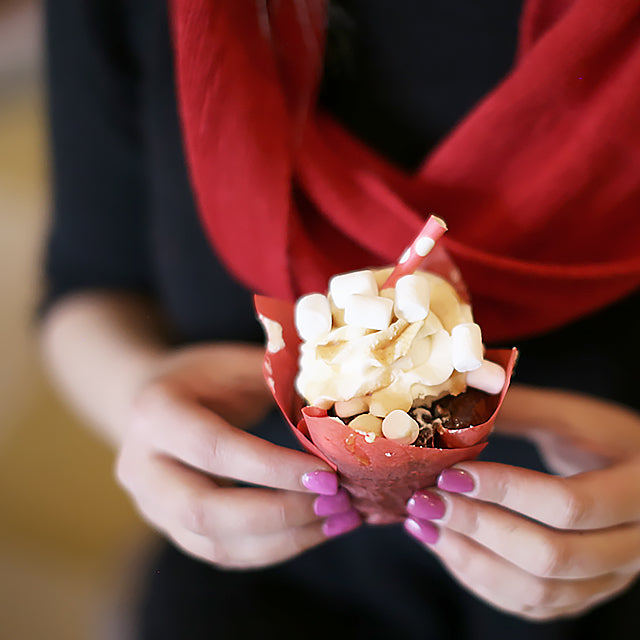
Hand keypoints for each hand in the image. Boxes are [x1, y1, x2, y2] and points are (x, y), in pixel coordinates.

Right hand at [116, 343, 359, 568]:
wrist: (152, 400)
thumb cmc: (204, 377)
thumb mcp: (235, 363)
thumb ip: (280, 379)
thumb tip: (345, 399)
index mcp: (156, 414)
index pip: (214, 449)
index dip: (273, 467)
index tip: (328, 474)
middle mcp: (142, 467)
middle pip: (206, 511)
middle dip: (280, 513)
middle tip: (338, 503)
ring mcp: (152, 506)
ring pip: (215, 545)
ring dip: (285, 539)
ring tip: (339, 519)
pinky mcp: (172, 528)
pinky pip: (222, 553)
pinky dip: (274, 547)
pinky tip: (315, 529)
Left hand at [404, 385, 639, 619]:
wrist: (638, 475)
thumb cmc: (604, 439)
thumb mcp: (572, 418)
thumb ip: (518, 410)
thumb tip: (454, 395)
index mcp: (638, 490)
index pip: (570, 504)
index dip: (505, 490)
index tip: (450, 473)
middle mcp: (634, 546)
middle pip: (552, 557)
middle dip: (477, 527)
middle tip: (425, 500)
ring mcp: (610, 578)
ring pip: (538, 590)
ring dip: (470, 559)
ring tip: (423, 524)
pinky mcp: (583, 593)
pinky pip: (530, 604)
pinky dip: (480, 579)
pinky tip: (444, 545)